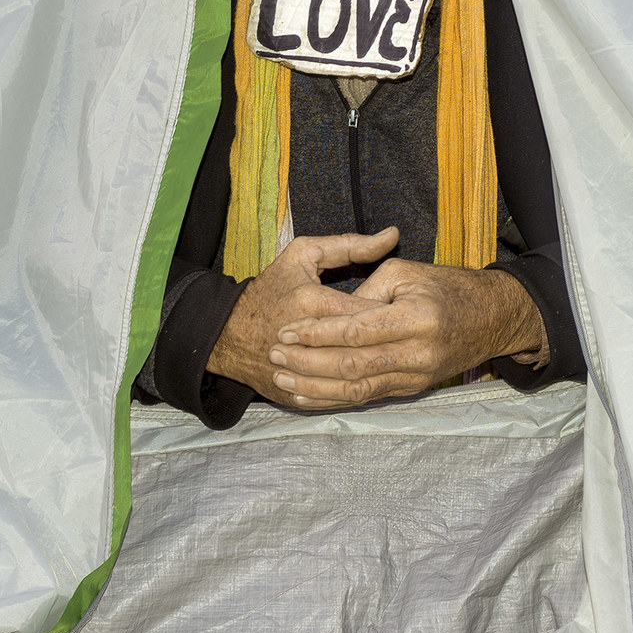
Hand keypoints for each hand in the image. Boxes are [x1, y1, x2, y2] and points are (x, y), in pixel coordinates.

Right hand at [206, 230, 403, 405]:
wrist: (227, 332)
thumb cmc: (271, 289)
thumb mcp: (304, 254)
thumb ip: (351, 245)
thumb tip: (393, 235)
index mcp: (313, 301)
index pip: (369, 313)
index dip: (393, 314)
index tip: (404, 312)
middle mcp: (308, 339)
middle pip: (364, 348)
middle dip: (389, 344)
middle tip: (403, 338)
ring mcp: (300, 371)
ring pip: (353, 379)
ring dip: (376, 371)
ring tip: (391, 359)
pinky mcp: (295, 395)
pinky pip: (334, 397)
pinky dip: (354, 390)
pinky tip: (370, 379)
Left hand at [259, 244, 547, 411]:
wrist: (492, 319)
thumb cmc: (447, 287)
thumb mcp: (406, 273)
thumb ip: (367, 290)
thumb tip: (332, 310)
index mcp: (417, 318)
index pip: (358, 330)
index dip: (319, 333)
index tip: (288, 330)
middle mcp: (419, 353)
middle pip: (354, 364)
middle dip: (309, 362)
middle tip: (275, 355)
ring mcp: (417, 376)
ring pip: (358, 388)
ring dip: (316, 386)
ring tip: (282, 379)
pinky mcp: (413, 389)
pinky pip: (368, 398)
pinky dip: (334, 399)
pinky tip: (307, 396)